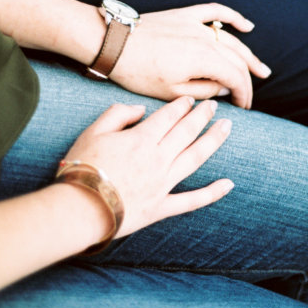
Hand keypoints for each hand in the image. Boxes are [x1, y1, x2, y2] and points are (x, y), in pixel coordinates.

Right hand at [61, 97, 233, 235]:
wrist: (79, 209)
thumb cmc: (82, 167)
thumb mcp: (93, 131)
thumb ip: (118, 113)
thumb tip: (140, 109)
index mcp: (141, 139)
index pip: (169, 116)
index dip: (182, 105)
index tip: (191, 99)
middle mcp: (158, 159)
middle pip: (187, 132)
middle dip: (202, 116)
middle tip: (214, 106)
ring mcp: (163, 184)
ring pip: (195, 158)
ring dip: (213, 140)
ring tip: (226, 127)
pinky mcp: (161, 207)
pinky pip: (192, 201)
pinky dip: (212, 193)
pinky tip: (228, 184)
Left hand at [110, 3, 270, 108]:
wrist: (114, 44)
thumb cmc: (139, 72)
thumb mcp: (172, 92)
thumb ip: (203, 91)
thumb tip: (222, 89)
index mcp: (204, 59)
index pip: (235, 78)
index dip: (243, 94)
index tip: (243, 107)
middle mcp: (206, 39)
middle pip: (237, 59)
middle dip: (247, 80)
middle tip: (251, 95)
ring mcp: (196, 25)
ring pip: (231, 40)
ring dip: (248, 55)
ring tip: (261, 69)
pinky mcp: (185, 16)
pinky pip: (216, 12)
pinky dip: (233, 18)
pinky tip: (247, 25)